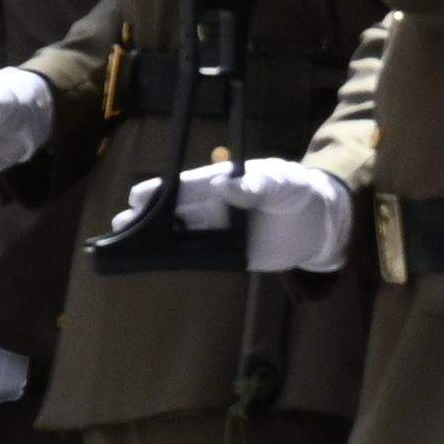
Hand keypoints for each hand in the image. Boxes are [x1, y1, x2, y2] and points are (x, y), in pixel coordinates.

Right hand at [100, 155, 351, 273]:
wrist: (321, 223)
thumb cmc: (296, 191)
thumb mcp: (280, 182)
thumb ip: (255, 185)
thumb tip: (225, 187)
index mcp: (219, 183)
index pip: (183, 186)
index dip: (160, 192)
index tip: (138, 198)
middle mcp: (213, 207)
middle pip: (174, 212)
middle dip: (148, 218)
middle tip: (122, 225)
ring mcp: (219, 232)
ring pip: (181, 235)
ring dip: (157, 240)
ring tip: (128, 245)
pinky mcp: (229, 256)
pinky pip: (199, 257)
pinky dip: (178, 259)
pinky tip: (156, 261)